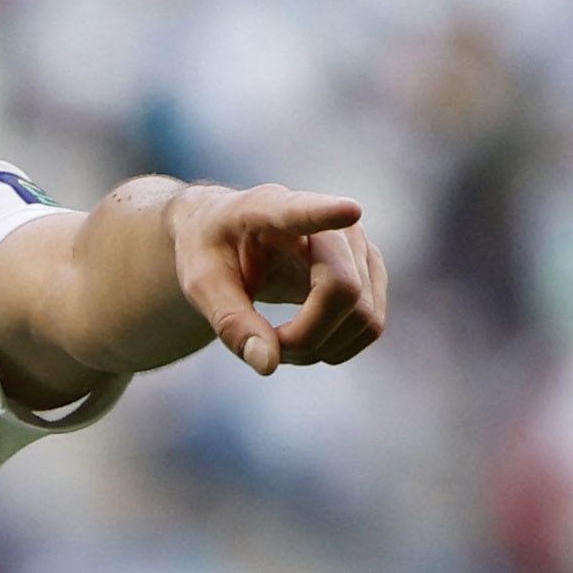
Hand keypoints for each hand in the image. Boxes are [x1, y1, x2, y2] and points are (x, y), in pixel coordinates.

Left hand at [169, 183, 386, 374]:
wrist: (229, 238)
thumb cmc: (212, 252)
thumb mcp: (201, 284)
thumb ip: (230, 322)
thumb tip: (267, 363)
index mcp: (270, 208)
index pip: (302, 211)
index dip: (327, 213)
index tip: (348, 211)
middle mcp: (328, 221)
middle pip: (344, 290)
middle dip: (306, 337)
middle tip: (263, 346)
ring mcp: (358, 247)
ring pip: (364, 315)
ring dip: (321, 348)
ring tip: (277, 344)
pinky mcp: (371, 272)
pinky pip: (371, 325)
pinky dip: (336, 347)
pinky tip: (303, 340)